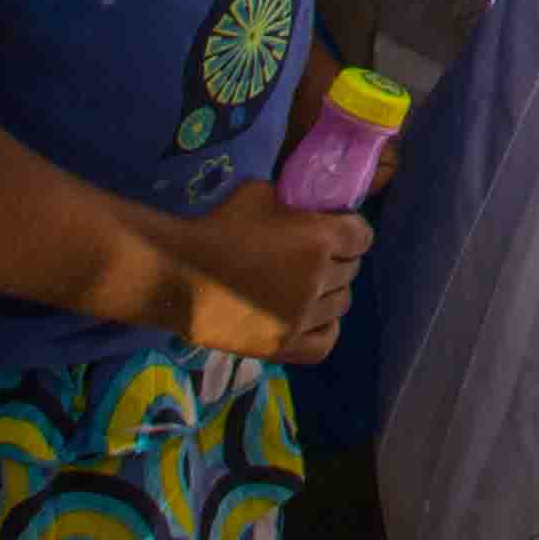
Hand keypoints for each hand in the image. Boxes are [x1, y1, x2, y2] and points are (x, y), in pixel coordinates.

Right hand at [163, 182, 372, 363]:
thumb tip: (313, 207)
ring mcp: (302, 316)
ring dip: (329, 292)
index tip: (338, 230)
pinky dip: (324, 327)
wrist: (176, 273)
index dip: (351, 232)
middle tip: (315, 257)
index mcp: (320, 238)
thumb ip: (296, 202)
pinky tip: (311, 317)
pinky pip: (326, 340)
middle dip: (338, 260)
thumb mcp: (263, 193)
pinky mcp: (283, 346)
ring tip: (308, 286)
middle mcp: (318, 279)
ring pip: (341, 304)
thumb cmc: (217, 225)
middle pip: (351, 271)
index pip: (362, 237)